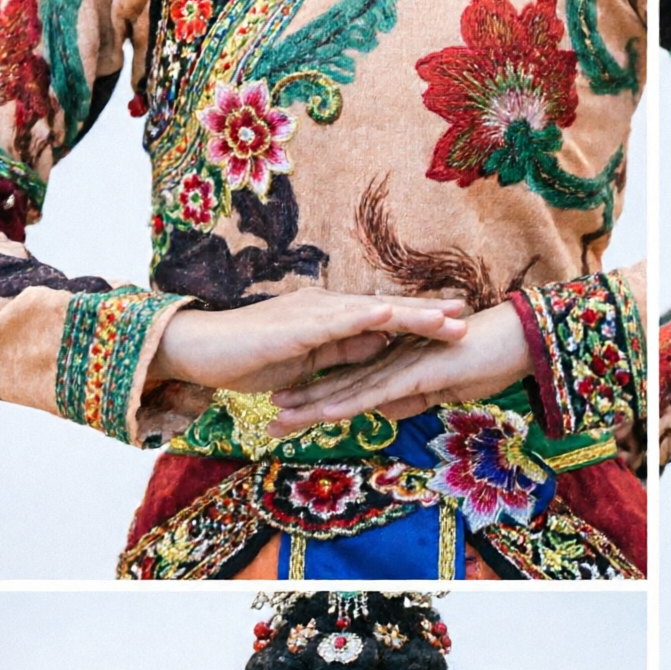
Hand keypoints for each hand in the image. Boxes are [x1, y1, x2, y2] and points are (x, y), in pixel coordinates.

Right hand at [149, 291, 466, 389]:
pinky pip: (335, 323)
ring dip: (411, 314)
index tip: (459, 317)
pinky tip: (388, 315)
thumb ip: (346, 351)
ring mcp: (312, 315)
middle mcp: (328, 309)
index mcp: (333, 318)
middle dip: (429, 312)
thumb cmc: (251, 357)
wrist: (200, 352)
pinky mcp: (294, 329)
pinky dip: (362, 318)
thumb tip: (382, 347)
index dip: (423, 318)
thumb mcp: (313, 360)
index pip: (387, 318)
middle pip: (389, 310)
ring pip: (372, 313)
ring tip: (447, 316)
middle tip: (470, 309)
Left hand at [265, 301, 530, 430]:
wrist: (522, 340)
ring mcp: (402, 363)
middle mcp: (392, 358)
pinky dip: (348, 402)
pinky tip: (324, 413)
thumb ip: (414, 398)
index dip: (319, 397)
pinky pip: (377, 389)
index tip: (290, 412)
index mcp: (398, 361)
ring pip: (349, 388)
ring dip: (313, 406)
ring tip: (278, 420)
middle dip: (302, 403)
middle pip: (339, 383)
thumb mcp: (448, 389)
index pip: (351, 382)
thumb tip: (386, 412)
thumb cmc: (493, 361)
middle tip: (268, 420)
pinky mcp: (417, 371)